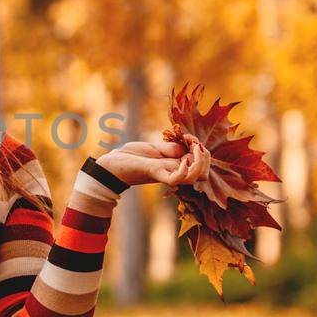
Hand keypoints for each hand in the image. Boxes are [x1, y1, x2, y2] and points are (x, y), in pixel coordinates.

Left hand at [95, 135, 211, 188]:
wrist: (111, 164)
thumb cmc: (132, 157)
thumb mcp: (155, 149)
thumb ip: (171, 149)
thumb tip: (187, 146)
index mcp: (175, 165)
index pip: (200, 164)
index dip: (202, 151)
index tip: (190, 138)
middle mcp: (174, 171)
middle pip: (203, 173)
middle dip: (205, 156)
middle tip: (195, 143)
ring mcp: (166, 173)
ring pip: (196, 177)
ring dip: (201, 163)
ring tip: (196, 149)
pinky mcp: (156, 173)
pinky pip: (177, 179)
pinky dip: (186, 171)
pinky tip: (185, 159)